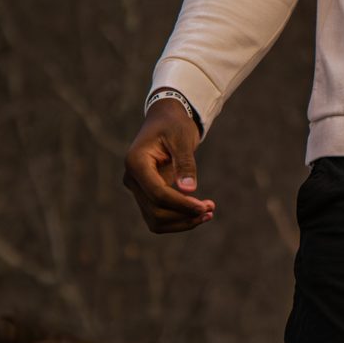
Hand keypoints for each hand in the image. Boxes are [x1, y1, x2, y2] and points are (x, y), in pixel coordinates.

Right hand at [122, 101, 214, 233]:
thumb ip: (185, 163)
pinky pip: (159, 216)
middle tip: (210, 210)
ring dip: (182, 222)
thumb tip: (189, 190)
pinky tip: (198, 212)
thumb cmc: (174, 124)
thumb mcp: (182, 137)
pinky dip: (178, 219)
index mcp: (136, 162)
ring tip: (208, 213)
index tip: (205, 207)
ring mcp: (137, 188)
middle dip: (184, 215)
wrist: (166, 120)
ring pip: (155, 219)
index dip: (182, 204)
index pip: (157, 193)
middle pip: (155, 211)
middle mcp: (132, 178)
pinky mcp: (146, 194)